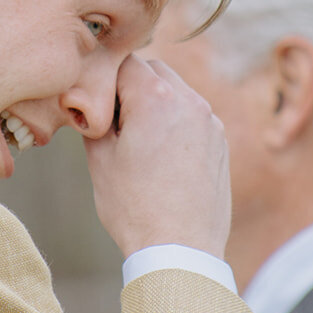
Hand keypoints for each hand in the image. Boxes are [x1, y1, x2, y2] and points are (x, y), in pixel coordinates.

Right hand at [83, 54, 230, 259]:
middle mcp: (190, 102)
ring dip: (155, 104)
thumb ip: (95, 118)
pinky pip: (193, 116)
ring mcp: (210, 121)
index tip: (95, 104)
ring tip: (138, 142)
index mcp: (157, 99)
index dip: (104, 80)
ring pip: (176, 92)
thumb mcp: (100, 159)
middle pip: (154, 71)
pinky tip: (161, 156)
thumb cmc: (135, 208)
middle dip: (131, 86)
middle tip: (114, 121)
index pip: (124, 62)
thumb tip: (92, 103)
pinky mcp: (220, 142)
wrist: (181, 250)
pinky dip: (175, 122)